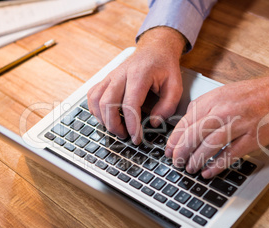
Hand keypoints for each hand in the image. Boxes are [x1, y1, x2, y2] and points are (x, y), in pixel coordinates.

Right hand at [87, 27, 185, 143]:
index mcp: (139, 75)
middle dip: (114, 125)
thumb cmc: (165, 67)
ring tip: (116, 128)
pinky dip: (95, 109)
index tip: (137, 137)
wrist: (155, 48)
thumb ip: (168, 106)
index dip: (131, 124)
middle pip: (107, 103)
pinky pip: (92, 95)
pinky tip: (106, 117)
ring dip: (103, 119)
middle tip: (126, 136)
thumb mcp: (176, 86)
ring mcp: (111, 76)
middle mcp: (121, 74)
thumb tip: (153, 123)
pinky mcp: (106, 79)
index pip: (130, 104)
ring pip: (96, 100)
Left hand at [165, 61, 268, 177]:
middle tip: (176, 162)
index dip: (175, 139)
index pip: (186, 121)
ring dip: (196, 160)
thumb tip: (186, 126)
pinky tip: (208, 172)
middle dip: (181, 152)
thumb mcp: (223, 93)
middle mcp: (224, 110)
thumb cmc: (253, 94)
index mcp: (214, 99)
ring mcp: (239, 124)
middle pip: (194, 135)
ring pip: (209, 145)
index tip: (169, 150)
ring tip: (190, 168)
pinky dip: (217, 165)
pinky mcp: (253, 137)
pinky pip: (230, 154)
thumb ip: (204, 108)